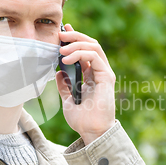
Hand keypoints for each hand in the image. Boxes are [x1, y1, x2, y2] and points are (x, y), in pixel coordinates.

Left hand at [56, 24, 115, 144]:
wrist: (91, 132)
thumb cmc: (82, 119)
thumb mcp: (68, 99)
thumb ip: (64, 85)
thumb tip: (58, 72)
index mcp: (91, 75)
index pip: (84, 50)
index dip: (74, 38)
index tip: (61, 32)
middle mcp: (99, 71)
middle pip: (90, 44)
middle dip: (75, 36)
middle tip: (60, 34)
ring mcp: (104, 73)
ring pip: (94, 46)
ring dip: (76, 44)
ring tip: (61, 49)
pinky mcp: (107, 77)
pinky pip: (95, 57)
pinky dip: (80, 54)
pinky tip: (66, 59)